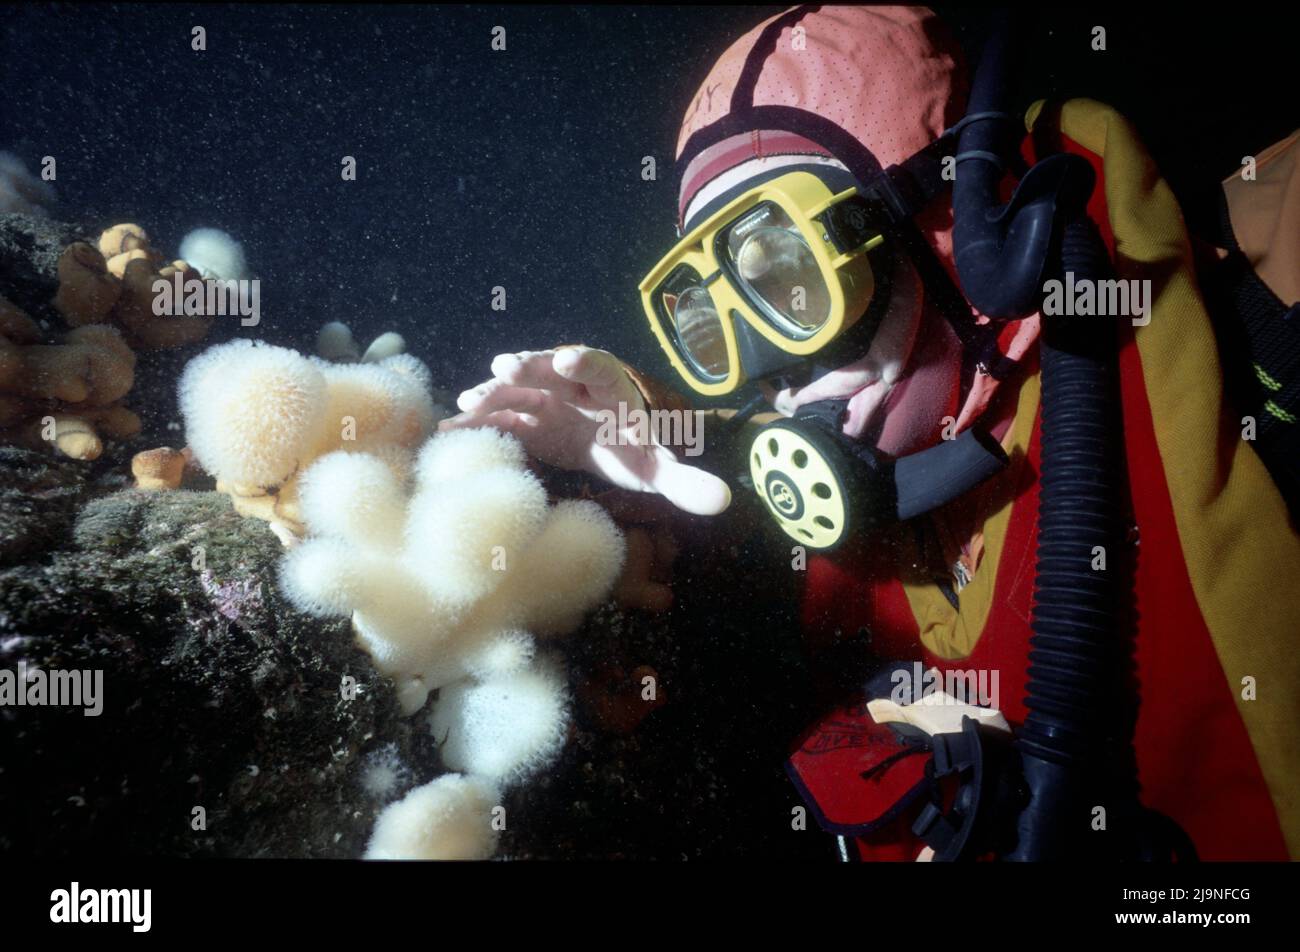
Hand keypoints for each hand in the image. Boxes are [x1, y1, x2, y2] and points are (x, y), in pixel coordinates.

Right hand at [439, 346, 730, 515]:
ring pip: (518, 390)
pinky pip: (500, 417)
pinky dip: (478, 420)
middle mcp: (574, 387)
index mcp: (612, 390)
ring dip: (494, 393)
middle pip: (551, 369)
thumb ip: (687, 483)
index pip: (602, 370)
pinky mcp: (526, 420)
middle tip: (505, 366)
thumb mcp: (661, 470)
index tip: (570, 361)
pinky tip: (449, 428)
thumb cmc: (639, 453)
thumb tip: (725, 500)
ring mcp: (546, 400)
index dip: (586, 364)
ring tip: (468, 401)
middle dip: (531, 366)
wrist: (612, 450)